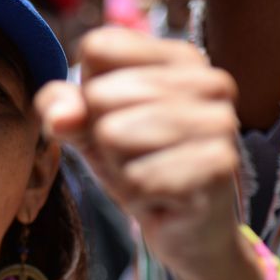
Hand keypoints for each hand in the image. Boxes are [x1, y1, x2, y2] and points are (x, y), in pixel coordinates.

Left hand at [36, 29, 260, 279]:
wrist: (192, 232)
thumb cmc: (142, 166)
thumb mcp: (91, 130)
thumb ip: (62, 109)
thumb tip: (58, 117)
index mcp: (181, 56)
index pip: (98, 47)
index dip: (88, 91)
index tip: (121, 116)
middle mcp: (209, 81)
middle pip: (99, 95)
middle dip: (103, 139)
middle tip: (138, 157)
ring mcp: (220, 122)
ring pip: (113, 136)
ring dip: (119, 169)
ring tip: (149, 176)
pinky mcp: (220, 165)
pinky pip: (136, 179)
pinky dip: (138, 197)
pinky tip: (163, 200)